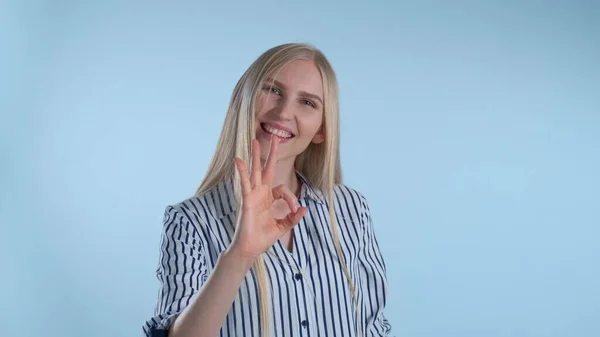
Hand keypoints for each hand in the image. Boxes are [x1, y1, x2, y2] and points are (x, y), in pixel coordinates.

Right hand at [228, 137, 307, 260]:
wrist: (250, 249)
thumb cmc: (263, 238)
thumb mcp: (283, 226)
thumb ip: (293, 218)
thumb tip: (305, 208)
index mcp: (269, 199)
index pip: (283, 189)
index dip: (292, 198)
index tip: (296, 210)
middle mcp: (261, 194)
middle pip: (267, 169)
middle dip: (271, 153)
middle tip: (275, 137)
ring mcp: (253, 195)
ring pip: (255, 171)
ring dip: (255, 156)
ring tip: (254, 141)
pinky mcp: (247, 200)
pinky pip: (245, 183)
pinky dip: (242, 171)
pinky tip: (239, 160)